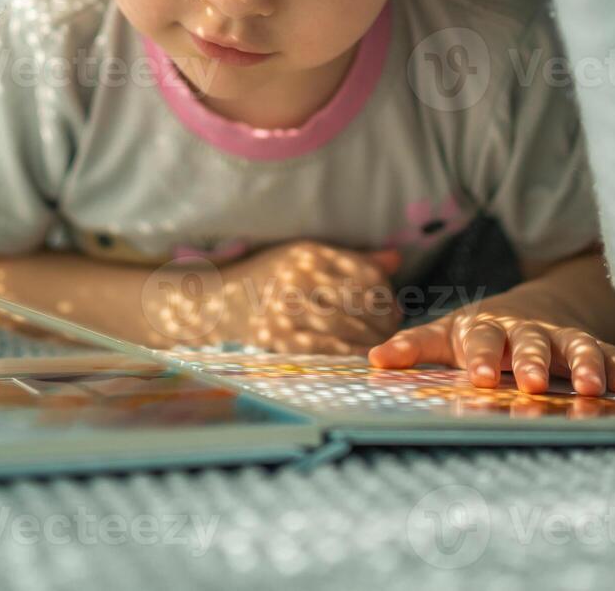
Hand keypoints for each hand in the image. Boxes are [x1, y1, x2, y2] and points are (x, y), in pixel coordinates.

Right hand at [149, 240, 403, 353]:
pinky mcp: (277, 338)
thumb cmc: (270, 277)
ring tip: (379, 345)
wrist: (217, 302)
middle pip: (360, 303)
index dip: (386, 294)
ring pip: (346, 327)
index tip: (394, 306)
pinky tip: (358, 359)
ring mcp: (287, 310)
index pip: (366, 275)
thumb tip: (397, 261)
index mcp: (310, 255)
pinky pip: (324, 349)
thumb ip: (354, 260)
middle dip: (383, 320)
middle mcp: (299, 280)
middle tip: (393, 331)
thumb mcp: (307, 257)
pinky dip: (347, 356)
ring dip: (370, 340)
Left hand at [367, 292, 614, 396]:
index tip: (480, 377)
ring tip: (589, 388)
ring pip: (576, 346)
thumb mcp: (445, 334)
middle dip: (531, 362)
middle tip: (531, 383)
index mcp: (487, 328)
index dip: (481, 357)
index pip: (482, 341)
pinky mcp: (591, 347)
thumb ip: (414, 347)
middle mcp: (527, 331)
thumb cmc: (478, 331)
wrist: (530, 307)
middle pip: (531, 342)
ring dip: (583, 366)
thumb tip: (374, 360)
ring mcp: (562, 337)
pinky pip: (610, 355)